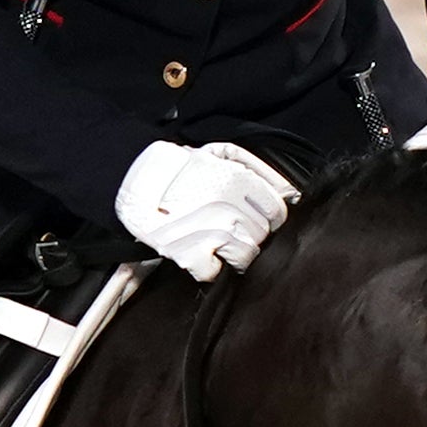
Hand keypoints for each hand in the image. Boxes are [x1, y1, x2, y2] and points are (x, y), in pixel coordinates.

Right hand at [114, 137, 298, 280]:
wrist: (134, 181)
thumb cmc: (179, 167)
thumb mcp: (221, 153)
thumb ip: (260, 170)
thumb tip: (292, 193)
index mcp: (238, 181)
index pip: (276, 213)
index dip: (268, 217)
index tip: (255, 217)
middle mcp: (228, 209)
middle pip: (262, 236)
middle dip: (250, 232)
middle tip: (230, 226)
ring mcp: (210, 234)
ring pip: (245, 256)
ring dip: (234, 252)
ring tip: (217, 241)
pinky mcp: (189, 255)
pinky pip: (214, 273)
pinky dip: (208, 267)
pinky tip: (200, 251)